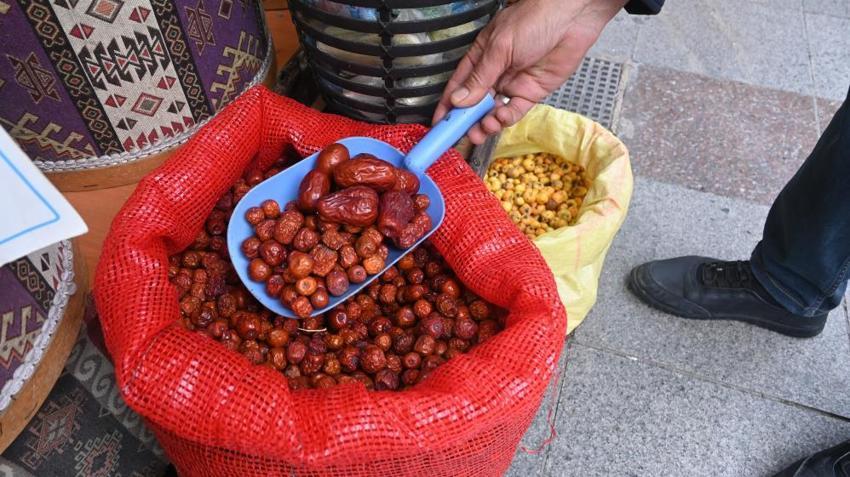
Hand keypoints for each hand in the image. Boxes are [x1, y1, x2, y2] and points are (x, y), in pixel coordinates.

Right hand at [432, 0, 625, 143]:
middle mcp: (494, 73)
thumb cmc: (535, 18)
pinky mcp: (531, 93)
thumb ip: (480, 77)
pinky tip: (499, 118)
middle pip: (474, 103)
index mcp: (481, 57)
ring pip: (492, 112)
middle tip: (461, 134)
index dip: (448, 106)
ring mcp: (512, 84)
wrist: (573, 17)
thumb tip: (459, 100)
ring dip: (485, 124)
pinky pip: (514, 112)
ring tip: (481, 130)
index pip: (458, 86)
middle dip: (466, 121)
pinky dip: (505, 119)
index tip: (439, 124)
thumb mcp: (500, 47)